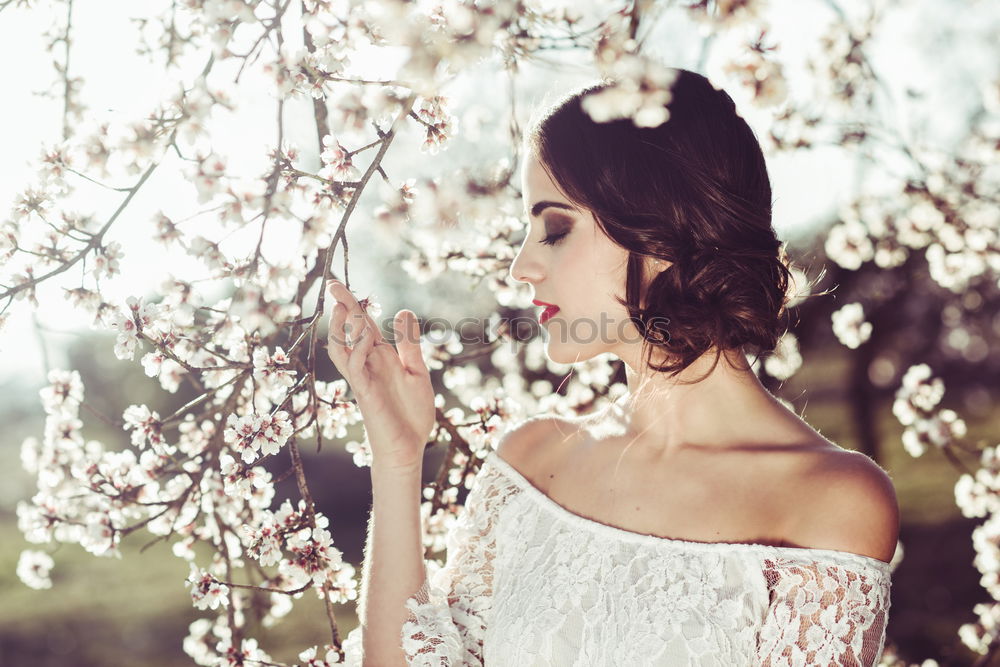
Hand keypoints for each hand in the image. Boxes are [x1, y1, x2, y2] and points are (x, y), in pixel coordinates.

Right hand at [324, 279, 434, 469]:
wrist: (409, 447)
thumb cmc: (410, 413)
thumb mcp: (416, 372)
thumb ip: (408, 344)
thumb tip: (403, 310)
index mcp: (380, 357)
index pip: (363, 324)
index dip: (353, 304)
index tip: (340, 284)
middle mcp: (368, 365)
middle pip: (349, 331)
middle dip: (341, 308)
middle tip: (332, 283)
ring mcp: (364, 379)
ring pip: (343, 349)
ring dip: (341, 328)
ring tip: (342, 305)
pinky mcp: (366, 394)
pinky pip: (356, 370)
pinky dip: (358, 351)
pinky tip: (366, 337)